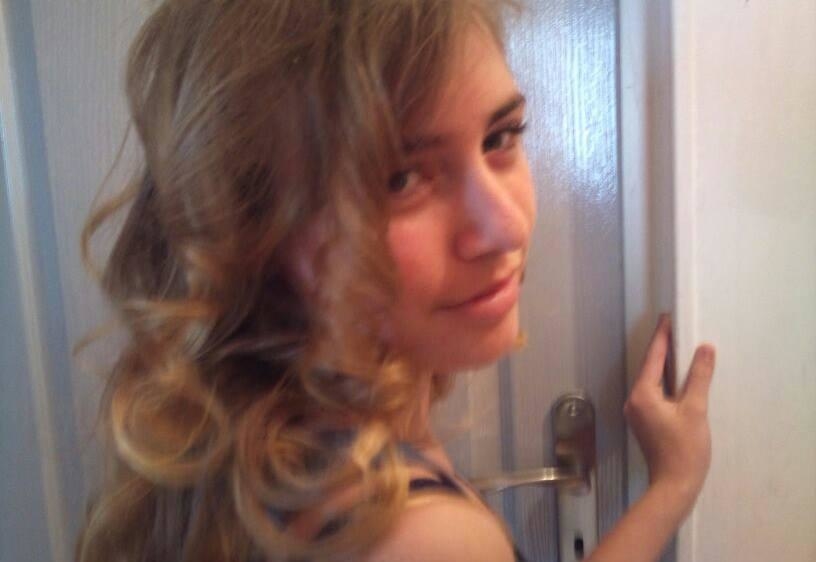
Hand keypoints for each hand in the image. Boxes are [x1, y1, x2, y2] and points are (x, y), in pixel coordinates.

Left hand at [624, 314, 715, 513]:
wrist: (674, 485)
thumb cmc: (684, 449)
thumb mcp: (695, 409)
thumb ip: (698, 376)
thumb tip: (704, 348)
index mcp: (642, 394)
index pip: (653, 358)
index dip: (662, 337)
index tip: (667, 318)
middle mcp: (634, 400)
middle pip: (649, 367)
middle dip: (662, 348)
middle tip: (674, 328)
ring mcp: (637, 412)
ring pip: (651, 380)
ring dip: (664, 365)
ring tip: (678, 347)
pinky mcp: (645, 421)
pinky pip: (653, 392)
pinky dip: (664, 381)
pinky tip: (677, 377)